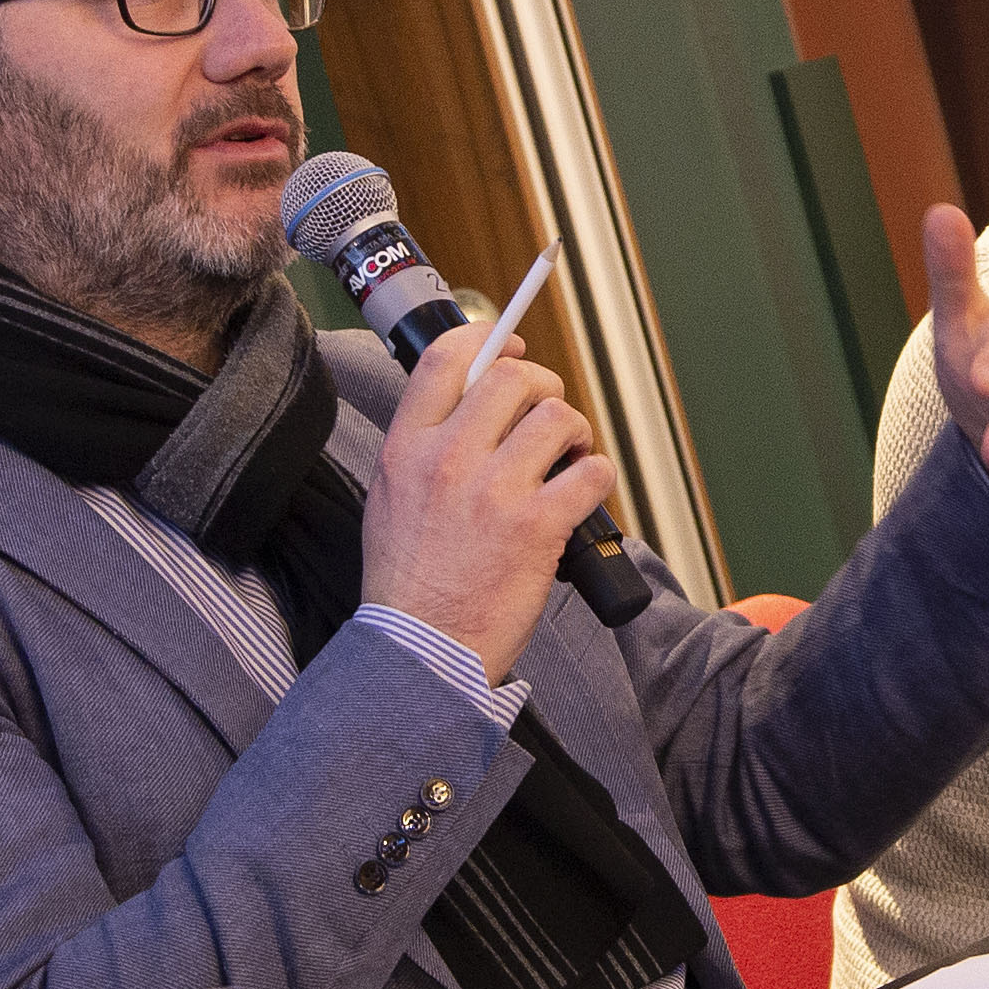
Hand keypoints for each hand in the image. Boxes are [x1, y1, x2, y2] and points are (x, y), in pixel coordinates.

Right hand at [362, 320, 619, 681]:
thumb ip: (423, 444)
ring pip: (559, 417)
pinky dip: (598, 477)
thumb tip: (468, 400)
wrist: (420, 649)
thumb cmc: (409, 581)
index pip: (447, 358)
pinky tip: (583, 492)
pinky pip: (592, 472)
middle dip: (544, 386)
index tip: (510, 346)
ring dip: (575, 432)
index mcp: (407, 447)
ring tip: (568, 458)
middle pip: (514, 377)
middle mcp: (449, 459)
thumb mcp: (390, 496)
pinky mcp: (537, 526)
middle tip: (548, 415)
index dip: (489, 339)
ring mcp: (494, 491)